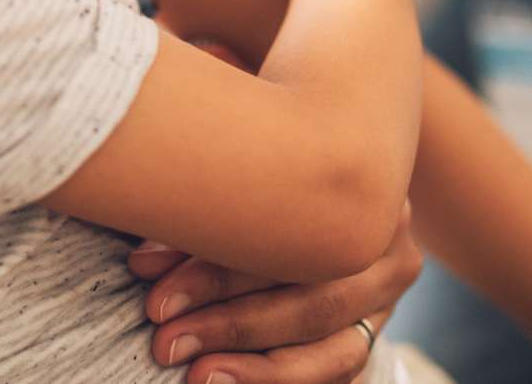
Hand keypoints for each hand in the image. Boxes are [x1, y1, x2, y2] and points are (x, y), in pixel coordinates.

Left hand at [128, 202, 422, 383]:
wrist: (329, 188)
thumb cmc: (268, 168)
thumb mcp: (248, 175)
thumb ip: (210, 212)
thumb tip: (143, 262)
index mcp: (367, 194)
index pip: (290, 241)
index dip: (217, 271)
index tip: (152, 287)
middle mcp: (388, 253)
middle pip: (312, 302)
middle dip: (232, 326)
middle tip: (167, 341)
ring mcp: (385, 303)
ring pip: (334, 353)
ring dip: (258, 369)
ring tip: (199, 374)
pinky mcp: (370, 337)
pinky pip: (336, 373)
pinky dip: (278, 378)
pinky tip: (230, 379)